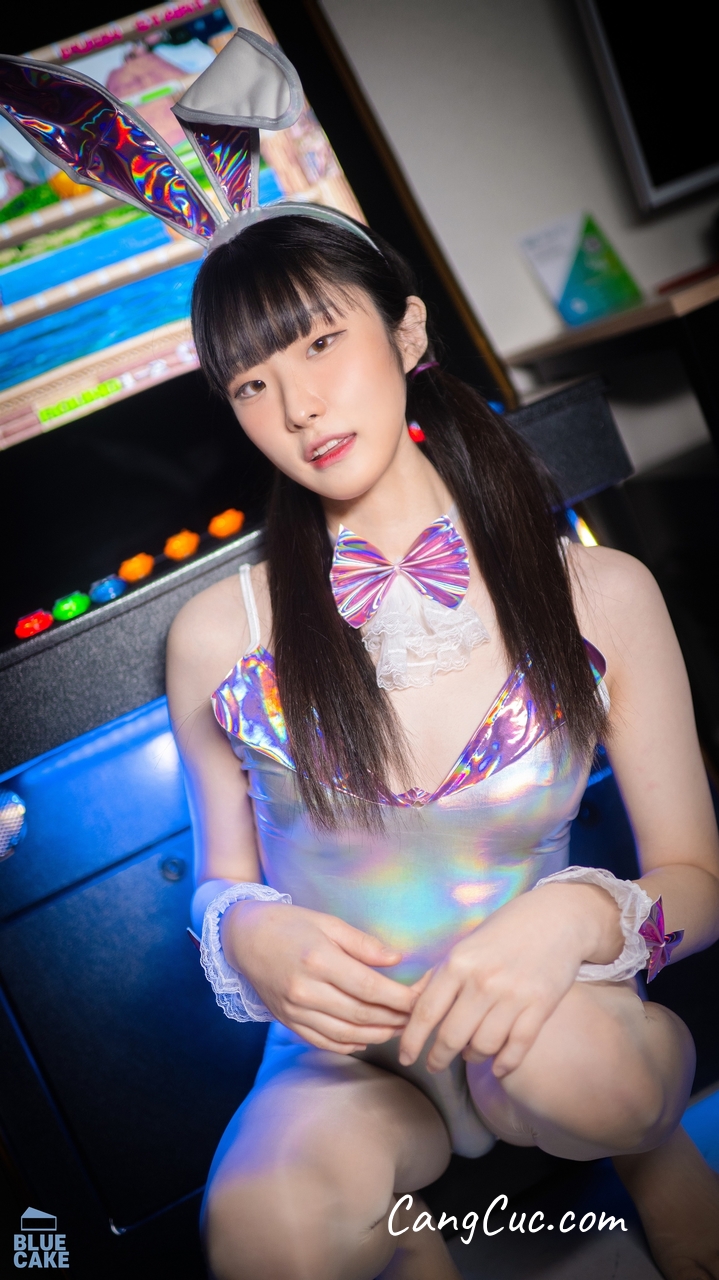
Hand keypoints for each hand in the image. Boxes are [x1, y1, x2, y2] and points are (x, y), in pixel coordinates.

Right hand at [221, 901, 416, 1052]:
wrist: (244, 938)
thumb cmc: (288, 924)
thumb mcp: (327, 922)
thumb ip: (363, 944)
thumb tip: (396, 960)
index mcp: (319, 960)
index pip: (370, 988)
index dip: (400, 998)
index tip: (422, 1000)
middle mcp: (306, 990)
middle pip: (361, 1014)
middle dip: (395, 1019)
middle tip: (418, 1018)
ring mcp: (295, 1010)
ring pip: (345, 1033)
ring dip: (377, 1035)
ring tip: (399, 1030)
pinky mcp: (287, 1021)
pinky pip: (323, 1041)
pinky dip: (348, 1044)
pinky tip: (366, 1039)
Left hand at [398, 882, 621, 1077]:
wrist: (556, 917)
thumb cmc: (505, 930)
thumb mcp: (466, 944)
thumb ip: (438, 975)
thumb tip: (409, 1003)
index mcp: (458, 962)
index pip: (426, 1012)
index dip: (412, 1040)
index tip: (405, 1056)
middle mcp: (483, 981)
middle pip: (452, 1036)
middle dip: (438, 1058)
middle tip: (434, 1064)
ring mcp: (513, 996)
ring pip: (483, 1046)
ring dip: (473, 1057)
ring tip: (470, 1054)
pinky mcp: (540, 1006)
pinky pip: (517, 1048)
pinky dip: (505, 1064)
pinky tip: (498, 1066)